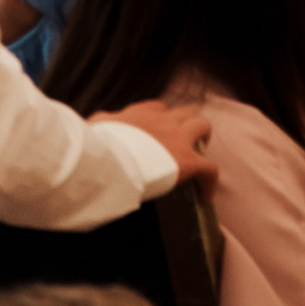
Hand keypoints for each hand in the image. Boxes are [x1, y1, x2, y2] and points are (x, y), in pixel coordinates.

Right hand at [100, 96, 215, 188]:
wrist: (104, 163)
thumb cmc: (94, 148)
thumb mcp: (96, 127)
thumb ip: (103, 124)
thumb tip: (98, 126)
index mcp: (139, 115)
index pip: (158, 108)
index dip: (162, 118)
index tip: (160, 130)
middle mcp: (163, 121)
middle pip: (187, 112)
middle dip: (188, 122)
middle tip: (185, 139)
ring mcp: (178, 139)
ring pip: (204, 127)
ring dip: (204, 138)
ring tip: (200, 155)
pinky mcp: (188, 161)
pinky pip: (210, 169)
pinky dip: (209, 182)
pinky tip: (206, 197)